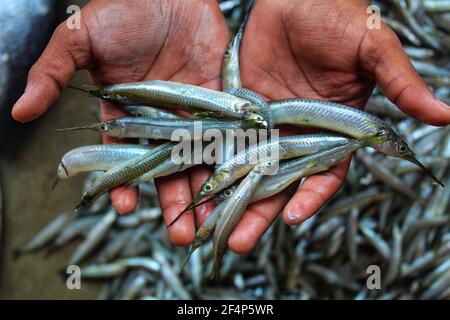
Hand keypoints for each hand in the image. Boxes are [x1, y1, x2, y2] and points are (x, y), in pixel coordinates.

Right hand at [12, 0, 229, 244]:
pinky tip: (237, 182)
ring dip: (206, 191)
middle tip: (181, 235)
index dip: (124, 181)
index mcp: (126, 112)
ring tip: (211, 223)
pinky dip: (233, 158)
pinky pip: (227, 134)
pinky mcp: (221, 100)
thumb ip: (54, 73)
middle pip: (168, 167)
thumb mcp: (80, 39)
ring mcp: (193, 111)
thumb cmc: (122, 9)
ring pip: (200, 158)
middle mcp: (161, 119)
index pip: (125, 156)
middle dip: (173, 200)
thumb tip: (19, 110)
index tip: (125, 206)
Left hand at [224, 0, 449, 254]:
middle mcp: (298, 135)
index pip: (324, 173)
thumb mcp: (372, 48)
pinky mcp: (240, 111)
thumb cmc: (340, 17)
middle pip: (278, 183)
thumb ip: (399, 83)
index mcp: (332, 130)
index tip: (292, 216)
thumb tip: (445, 114)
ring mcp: (266, 126)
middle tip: (236, 242)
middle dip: (259, 212)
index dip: (310, 196)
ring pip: (247, 169)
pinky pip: (225, 141)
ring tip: (210, 226)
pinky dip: (211, 162)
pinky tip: (195, 183)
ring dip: (230, 198)